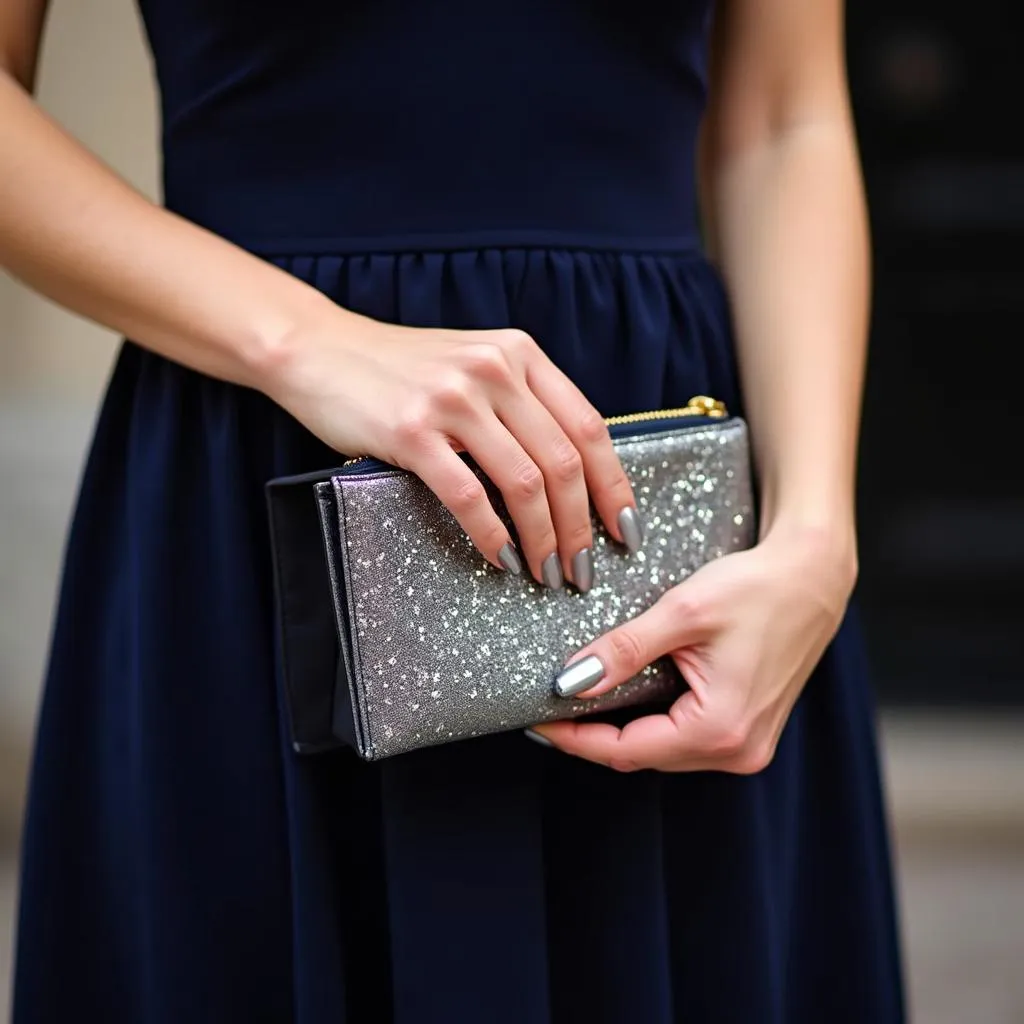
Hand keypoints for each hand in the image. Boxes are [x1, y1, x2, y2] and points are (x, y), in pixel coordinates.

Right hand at [266, 313, 637, 586]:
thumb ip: (521, 405)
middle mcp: (495, 370)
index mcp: (520, 355)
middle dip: (581, 527)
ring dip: (544, 539)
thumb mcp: (475, 367)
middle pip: (564, 462)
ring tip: (547, 574)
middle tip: (582, 570)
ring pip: (524, 482)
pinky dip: (492, 535)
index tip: (626, 530)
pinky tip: (502, 559)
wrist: (322, 350)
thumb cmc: (402, 370)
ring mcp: (453, 399)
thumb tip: (569, 479)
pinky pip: (468, 495)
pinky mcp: (411, 431)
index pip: (589, 427)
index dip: (614, 486)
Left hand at [530, 528, 855, 772]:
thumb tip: (569, 682)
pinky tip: (625, 697)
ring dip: (621, 731)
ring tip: (579, 699)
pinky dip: (651, 722)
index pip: (625, 751)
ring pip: (663, 750)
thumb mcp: (682, 613)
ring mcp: (748, 745)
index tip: (536, 720)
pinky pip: (686, 738)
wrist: (814, 575)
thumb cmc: (756, 587)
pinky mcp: (750, 729)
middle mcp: (738, 750)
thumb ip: (623, 651)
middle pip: (643, 756)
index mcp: (720, 729)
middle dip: (592, 736)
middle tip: (549, 708)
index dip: (574, 738)